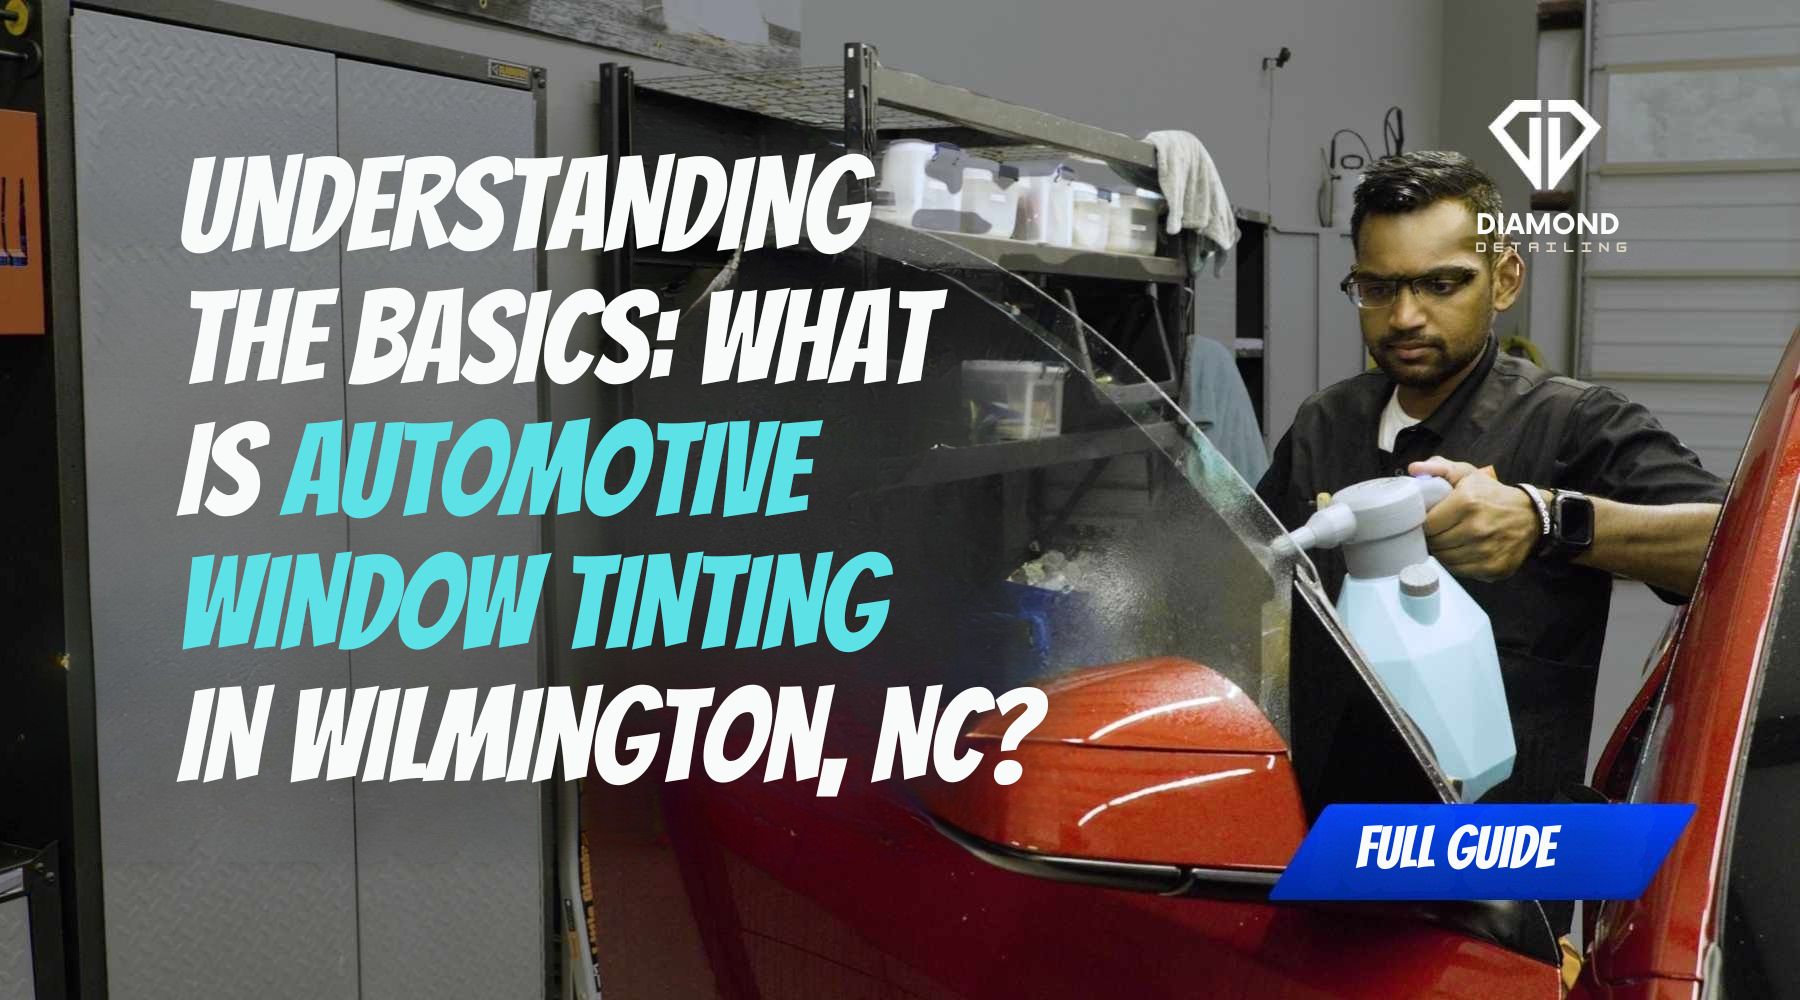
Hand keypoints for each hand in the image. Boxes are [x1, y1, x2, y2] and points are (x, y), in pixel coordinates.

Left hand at [1407, 456, 1539, 581]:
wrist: (1531, 516)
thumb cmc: (1492, 494)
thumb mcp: (1468, 474)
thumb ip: (1439, 468)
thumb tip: (1413, 468)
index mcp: (1467, 502)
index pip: (1428, 525)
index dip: (1424, 524)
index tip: (1429, 520)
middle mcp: (1477, 528)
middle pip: (1435, 544)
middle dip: (1433, 538)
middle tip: (1439, 531)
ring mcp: (1486, 551)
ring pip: (1445, 560)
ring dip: (1443, 551)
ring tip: (1450, 540)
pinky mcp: (1494, 569)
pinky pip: (1460, 571)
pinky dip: (1456, 563)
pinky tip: (1462, 550)